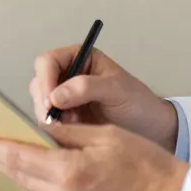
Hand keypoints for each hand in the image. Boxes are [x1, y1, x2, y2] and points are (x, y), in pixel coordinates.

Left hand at [0, 123, 188, 190]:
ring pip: (29, 190)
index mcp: (69, 173)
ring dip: (15, 173)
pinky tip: (31, 174)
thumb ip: (67, 133)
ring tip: (2, 157)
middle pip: (19, 176)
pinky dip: (34, 186)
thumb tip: (39, 127)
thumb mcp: (105, 136)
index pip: (18, 157)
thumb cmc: (146, 167)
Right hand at [30, 46, 178, 149]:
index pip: (48, 62)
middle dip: (45, 101)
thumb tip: (56, 95)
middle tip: (58, 120)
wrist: (151, 130)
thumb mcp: (116, 90)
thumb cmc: (138, 103)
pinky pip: (47, 121)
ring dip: (49, 116)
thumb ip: (86, 87)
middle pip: (39, 82)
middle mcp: (68, 75)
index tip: (52, 102)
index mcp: (80, 58)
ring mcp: (64, 98)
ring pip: (40, 103)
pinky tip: (71, 132)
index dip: (46, 80)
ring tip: (72, 125)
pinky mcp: (65, 119)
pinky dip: (53, 128)